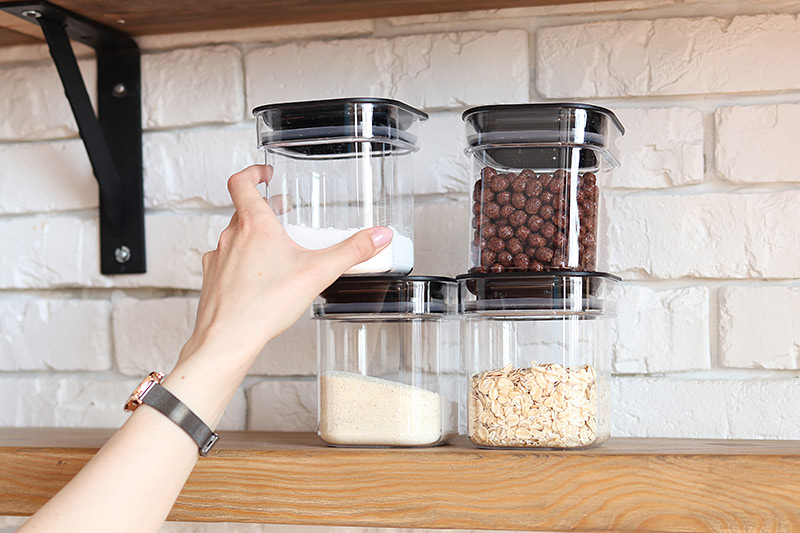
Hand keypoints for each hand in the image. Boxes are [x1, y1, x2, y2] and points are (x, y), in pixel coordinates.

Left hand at [178, 164, 391, 376]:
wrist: (227, 339)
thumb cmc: (264, 305)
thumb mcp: (318, 273)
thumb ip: (352, 251)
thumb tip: (379, 236)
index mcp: (254, 225)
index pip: (241, 181)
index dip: (252, 172)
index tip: (264, 174)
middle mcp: (231, 237)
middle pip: (242, 210)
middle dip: (263, 208)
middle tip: (280, 212)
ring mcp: (218, 258)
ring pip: (234, 236)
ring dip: (252, 236)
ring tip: (274, 250)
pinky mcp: (212, 279)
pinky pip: (226, 261)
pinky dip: (240, 262)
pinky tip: (257, 279)